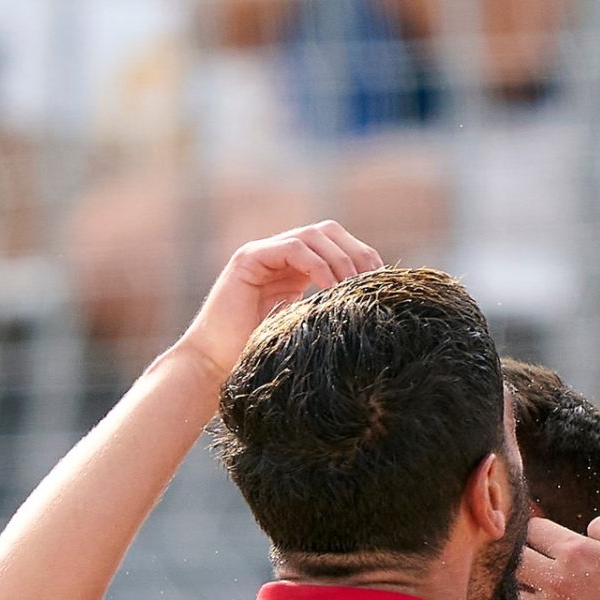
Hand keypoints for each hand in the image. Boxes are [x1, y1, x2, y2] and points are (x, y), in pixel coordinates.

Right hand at [175, 221, 382, 379]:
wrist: (216, 367)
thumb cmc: (262, 357)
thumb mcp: (309, 331)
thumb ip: (332, 314)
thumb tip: (376, 315)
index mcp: (298, 270)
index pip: (338, 246)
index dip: (364, 258)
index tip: (384, 284)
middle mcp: (280, 256)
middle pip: (328, 231)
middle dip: (356, 252)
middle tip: (373, 282)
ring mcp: (263, 253)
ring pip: (312, 235)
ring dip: (340, 259)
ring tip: (354, 288)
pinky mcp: (248, 259)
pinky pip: (291, 247)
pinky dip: (317, 264)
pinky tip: (330, 288)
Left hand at [510, 516, 599, 599]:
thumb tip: (586, 528)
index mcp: (576, 552)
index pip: (531, 529)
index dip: (537, 531)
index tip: (545, 541)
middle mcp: (555, 582)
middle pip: (512, 558)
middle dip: (520, 556)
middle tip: (533, 562)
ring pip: (506, 592)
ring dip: (513, 587)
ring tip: (527, 588)